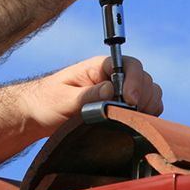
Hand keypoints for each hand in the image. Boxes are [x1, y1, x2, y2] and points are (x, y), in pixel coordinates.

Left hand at [20, 55, 163, 134]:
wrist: (39, 115)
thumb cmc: (47, 102)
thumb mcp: (63, 99)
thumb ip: (88, 95)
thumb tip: (112, 90)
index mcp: (100, 67)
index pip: (130, 65)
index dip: (135, 81)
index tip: (130, 100)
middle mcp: (115, 76)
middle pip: (145, 79)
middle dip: (142, 97)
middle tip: (130, 115)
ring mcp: (121, 91)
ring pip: (150, 92)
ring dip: (148, 106)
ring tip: (131, 119)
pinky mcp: (124, 106)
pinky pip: (148, 106)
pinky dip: (148, 115)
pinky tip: (135, 123)